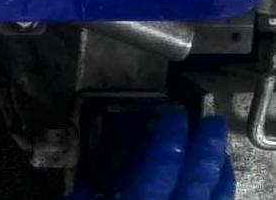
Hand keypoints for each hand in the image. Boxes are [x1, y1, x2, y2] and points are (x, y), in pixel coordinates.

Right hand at [70, 108, 233, 199]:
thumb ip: (85, 191)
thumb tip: (89, 172)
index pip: (164, 162)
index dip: (172, 135)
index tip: (175, 113)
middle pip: (198, 177)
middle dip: (207, 146)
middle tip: (211, 122)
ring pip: (216, 197)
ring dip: (220, 171)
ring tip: (219, 151)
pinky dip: (220, 194)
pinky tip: (216, 185)